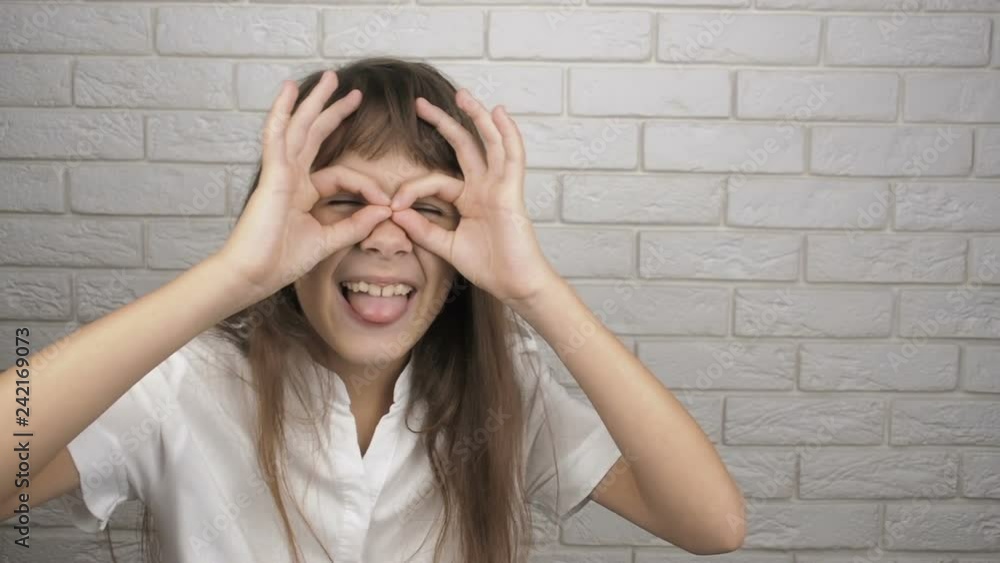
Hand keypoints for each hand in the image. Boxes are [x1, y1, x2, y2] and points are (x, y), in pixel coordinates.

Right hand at [215, 71, 392, 301]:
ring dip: (312, 101)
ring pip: (298, 127)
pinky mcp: (272, 175)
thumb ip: (355, 226)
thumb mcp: (327, 241)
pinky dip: (282, 112)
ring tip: (328, 79)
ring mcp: (279, 173)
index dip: (367, 184)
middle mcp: (290, 177)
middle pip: (313, 135)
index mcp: (302, 192)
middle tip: (354, 92)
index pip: (341, 175)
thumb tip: (384, 210)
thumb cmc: (281, 261)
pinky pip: (276, 136)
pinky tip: (289, 91)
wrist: (253, 275)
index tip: (387, 202)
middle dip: (333, 111)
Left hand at [387, 88, 558, 306]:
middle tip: (420, 103)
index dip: (412, 189)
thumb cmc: (489, 267)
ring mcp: (500, 186)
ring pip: (489, 142)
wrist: (514, 285)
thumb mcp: (447, 247)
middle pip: (464, 145)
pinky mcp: (512, 192)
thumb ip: (424, 231)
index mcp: (470, 199)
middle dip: (444, 122)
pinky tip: (499, 113)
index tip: (392, 205)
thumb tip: (396, 214)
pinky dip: (507, 133)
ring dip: (476, 117)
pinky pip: (512, 157)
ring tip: (462, 95)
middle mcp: (485, 187)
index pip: (436, 180)